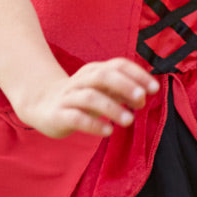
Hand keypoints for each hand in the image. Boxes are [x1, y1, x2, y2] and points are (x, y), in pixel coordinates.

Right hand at [15, 58, 158, 138]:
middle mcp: (81, 80)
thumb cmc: (81, 98)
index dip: (138, 74)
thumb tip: (144, 95)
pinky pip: (76, 117)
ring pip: (90, 97)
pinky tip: (108, 131)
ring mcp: (68, 96)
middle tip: (142, 100)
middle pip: (103, 76)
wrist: (41, 104)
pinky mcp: (58, 114)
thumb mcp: (103, 92)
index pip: (118, 65)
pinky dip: (93, 124)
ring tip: (129, 121)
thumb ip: (122, 91)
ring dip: (112, 108)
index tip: (154, 89)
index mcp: (95, 71)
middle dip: (125, 86)